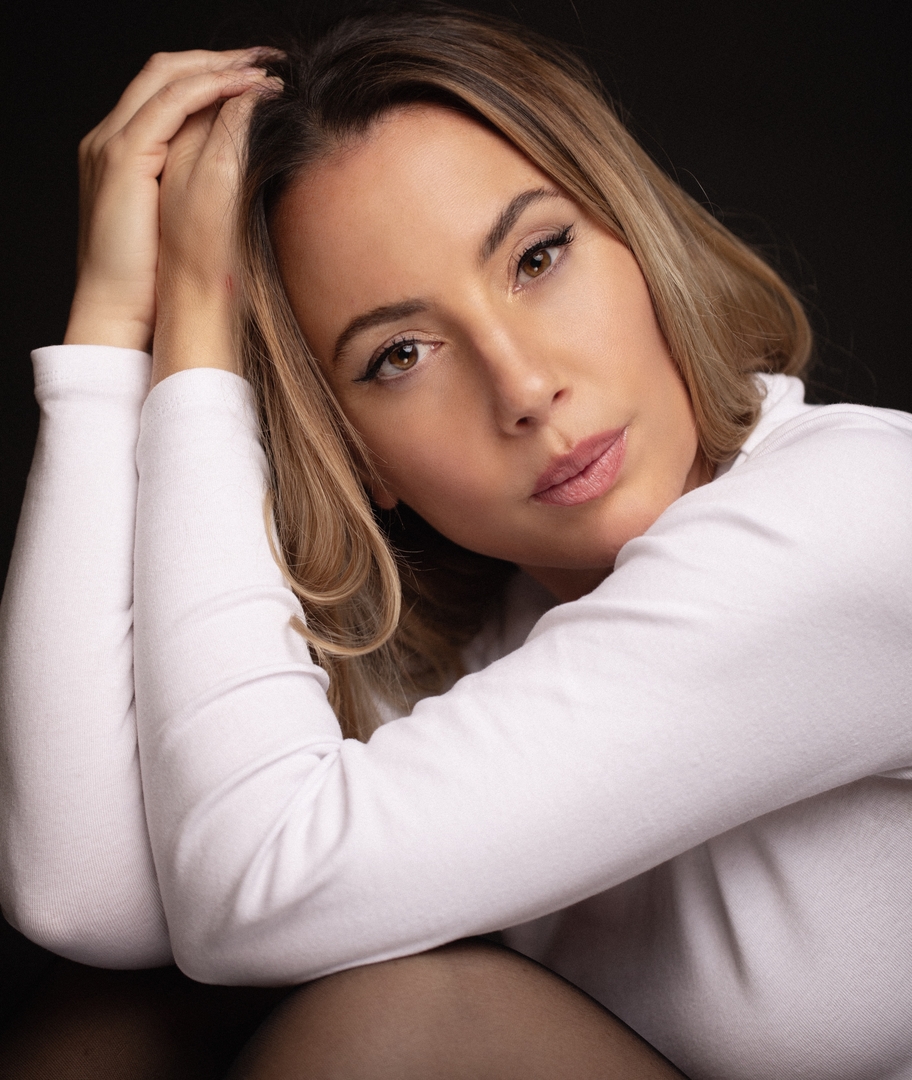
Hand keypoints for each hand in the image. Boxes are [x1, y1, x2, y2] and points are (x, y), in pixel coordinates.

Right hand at [64, 49, 271, 351]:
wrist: (122, 301)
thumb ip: (199, 177)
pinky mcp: (126, 154)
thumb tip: (237, 161)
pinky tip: (246, 88)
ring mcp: (117, 142)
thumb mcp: (186, 216)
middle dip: (217, 58)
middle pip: (165, 71)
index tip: (257, 72)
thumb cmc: (157, 272)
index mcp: (131, 150)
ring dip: (219, 66)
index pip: (169, 90)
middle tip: (265, 57)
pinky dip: (210, 87)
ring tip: (261, 66)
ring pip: (169, 77)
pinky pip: (174, 102)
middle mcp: (117, 137)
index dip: (211, 73)